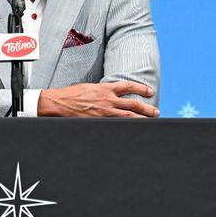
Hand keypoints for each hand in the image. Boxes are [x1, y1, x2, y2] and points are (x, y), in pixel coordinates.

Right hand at [38, 81, 158, 117]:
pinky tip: (134, 130)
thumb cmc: (73, 95)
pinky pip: (118, 125)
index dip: (141, 88)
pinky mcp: (100, 121)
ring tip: (151, 121)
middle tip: (156, 111)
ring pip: (129, 116)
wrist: (60, 103)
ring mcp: (105, 112)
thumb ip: (104, 91)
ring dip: (142, 118)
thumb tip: (114, 95)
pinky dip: (127, 127)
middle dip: (147, 108)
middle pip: (133, 103)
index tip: (149, 92)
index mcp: (105, 88)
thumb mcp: (91, 87)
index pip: (128, 86)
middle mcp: (108, 100)